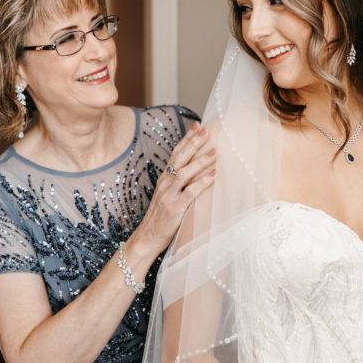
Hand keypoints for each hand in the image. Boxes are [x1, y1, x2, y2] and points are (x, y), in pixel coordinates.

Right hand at [135, 122, 215, 254]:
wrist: (148, 237)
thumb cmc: (162, 217)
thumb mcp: (169, 195)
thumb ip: (180, 183)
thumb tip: (198, 170)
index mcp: (165, 178)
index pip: (176, 153)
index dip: (187, 138)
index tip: (198, 125)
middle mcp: (166, 183)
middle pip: (180, 158)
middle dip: (193, 143)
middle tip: (207, 131)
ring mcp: (169, 195)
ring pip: (184, 173)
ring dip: (200, 161)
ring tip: (214, 152)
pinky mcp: (174, 208)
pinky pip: (190, 193)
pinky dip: (202, 183)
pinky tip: (212, 176)